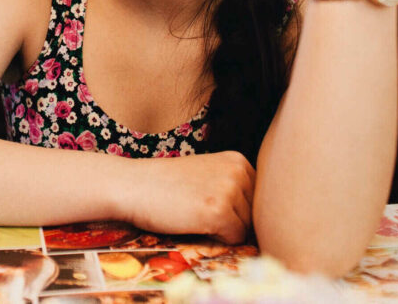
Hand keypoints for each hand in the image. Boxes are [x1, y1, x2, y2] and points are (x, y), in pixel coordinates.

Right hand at [122, 151, 254, 244]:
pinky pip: (235, 238)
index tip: (208, 201)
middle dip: (232, 219)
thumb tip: (265, 219)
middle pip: (255, 214)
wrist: (132, 185)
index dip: (236, 208)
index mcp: (238, 160)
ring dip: (224, 229)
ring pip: (246, 227)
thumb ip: (235, 186)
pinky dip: (217, 238)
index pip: (259, 199)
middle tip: (198, 208)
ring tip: (194, 212)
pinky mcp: (219, 212)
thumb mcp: (207, 174)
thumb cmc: (165, 185)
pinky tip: (194, 222)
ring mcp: (229, 190)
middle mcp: (238, 171)